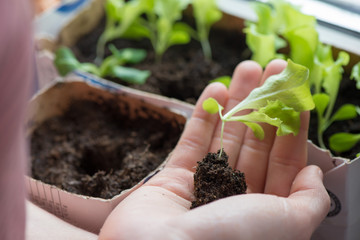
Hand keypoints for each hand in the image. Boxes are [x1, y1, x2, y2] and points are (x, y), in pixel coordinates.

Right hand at [99, 59, 329, 239]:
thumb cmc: (230, 239)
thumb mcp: (287, 224)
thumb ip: (308, 201)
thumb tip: (313, 174)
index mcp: (266, 210)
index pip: (284, 159)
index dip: (291, 123)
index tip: (294, 90)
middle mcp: (237, 196)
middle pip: (255, 141)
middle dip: (264, 103)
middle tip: (270, 68)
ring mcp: (204, 185)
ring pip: (225, 135)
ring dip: (236, 101)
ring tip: (245, 69)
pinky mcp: (174, 178)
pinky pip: (192, 141)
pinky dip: (204, 116)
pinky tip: (215, 89)